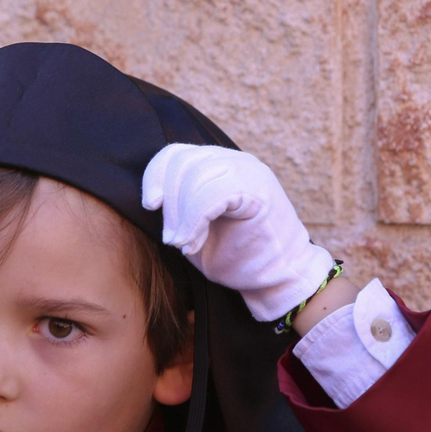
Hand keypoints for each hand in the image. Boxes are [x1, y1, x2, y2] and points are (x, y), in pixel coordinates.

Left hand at [141, 143, 334, 321]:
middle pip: (184, 162)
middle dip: (170, 202)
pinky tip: (192, 244)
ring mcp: (250, 172)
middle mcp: (237, 161)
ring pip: (196, 175)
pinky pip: (212, 193)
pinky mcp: (258, 190)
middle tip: (172, 239)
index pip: (178, 153)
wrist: (279, 277)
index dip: (156, 175)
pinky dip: (194, 221)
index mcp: (222, 164)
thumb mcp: (198, 225)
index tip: (151, 206)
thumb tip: (153, 196)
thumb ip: (180, 204)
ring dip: (181, 215)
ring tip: (184, 244)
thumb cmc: (237, 255)